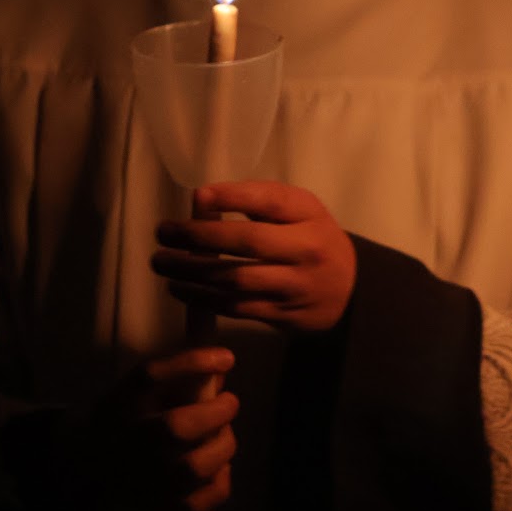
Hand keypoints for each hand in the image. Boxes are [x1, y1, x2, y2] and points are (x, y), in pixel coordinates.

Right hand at [74, 347, 238, 510]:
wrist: (83, 460)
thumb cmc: (125, 414)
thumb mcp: (139, 386)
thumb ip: (178, 372)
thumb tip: (224, 363)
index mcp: (122, 404)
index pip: (149, 376)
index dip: (193, 363)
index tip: (228, 359)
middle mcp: (130, 441)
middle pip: (176, 427)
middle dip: (217, 412)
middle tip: (228, 404)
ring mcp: (143, 479)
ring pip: (193, 468)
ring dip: (222, 447)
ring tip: (221, 438)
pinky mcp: (157, 507)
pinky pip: (197, 505)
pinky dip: (218, 487)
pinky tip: (218, 471)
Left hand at [152, 181, 356, 331]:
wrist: (350, 290)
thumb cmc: (313, 240)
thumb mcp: (300, 212)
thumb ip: (259, 202)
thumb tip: (203, 199)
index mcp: (310, 217)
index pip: (271, 202)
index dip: (233, 197)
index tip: (198, 195)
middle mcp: (306, 250)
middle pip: (248, 243)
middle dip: (200, 236)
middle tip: (164, 233)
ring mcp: (295, 286)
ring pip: (237, 279)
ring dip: (192, 271)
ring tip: (161, 262)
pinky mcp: (282, 315)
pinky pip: (237, 307)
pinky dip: (203, 298)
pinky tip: (180, 287)